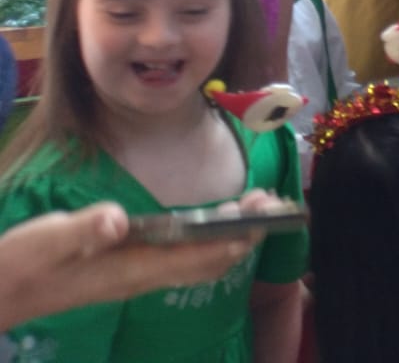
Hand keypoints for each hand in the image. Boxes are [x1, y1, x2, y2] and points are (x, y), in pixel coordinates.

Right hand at [0, 203, 254, 331]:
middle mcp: (143, 277)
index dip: (234, 238)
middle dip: (244, 234)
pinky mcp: (127, 271)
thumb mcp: (46, 241)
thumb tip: (116, 219)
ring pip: (197, 261)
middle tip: (273, 203)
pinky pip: (181, 259)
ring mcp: (136, 277)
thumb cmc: (22, 264)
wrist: (1, 295)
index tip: (265, 215)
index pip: (197, 257)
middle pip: (208, 261)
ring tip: (254, 205)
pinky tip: (211, 219)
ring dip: (229, 235)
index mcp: (131, 269)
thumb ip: (82, 230)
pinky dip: (205, 238)